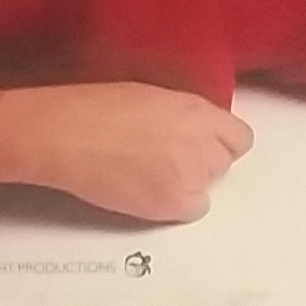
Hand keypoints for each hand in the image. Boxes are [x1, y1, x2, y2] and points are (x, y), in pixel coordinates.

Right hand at [0, 82, 252, 222]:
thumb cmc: (96, 106)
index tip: (206, 144)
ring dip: (188, 182)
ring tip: (151, 172)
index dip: (222, 142)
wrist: (65, 134)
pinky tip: (146, 190)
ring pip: (207, 187)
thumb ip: (184, 115)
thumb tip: (196, 131)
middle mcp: (201, 144)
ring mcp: (189, 178)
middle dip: (204, 161)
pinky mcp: (171, 206)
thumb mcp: (152, 96)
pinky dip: (174, 205)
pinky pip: (191, 210)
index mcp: (197, 111)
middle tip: (170, 157)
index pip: (239, 137)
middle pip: (224, 163)